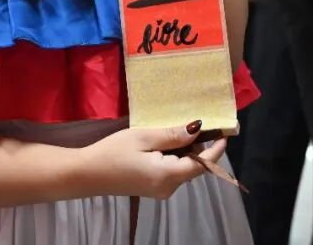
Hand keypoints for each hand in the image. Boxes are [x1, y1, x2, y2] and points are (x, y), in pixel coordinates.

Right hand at [78, 121, 227, 199]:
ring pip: (184, 167)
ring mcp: (161, 190)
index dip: (217, 147)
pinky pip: (173, 170)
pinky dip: (175, 155)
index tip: (227, 130)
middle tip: (194, 121)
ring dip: (185, 149)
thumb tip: (198, 129)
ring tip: (175, 128)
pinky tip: (163, 141)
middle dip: (198, 145)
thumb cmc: (113, 152)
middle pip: (195, 165)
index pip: (204, 163)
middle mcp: (170, 187)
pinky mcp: (153, 187)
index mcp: (169, 175)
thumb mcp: (144, 137)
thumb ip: (173, 135)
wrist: (86, 173)